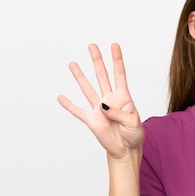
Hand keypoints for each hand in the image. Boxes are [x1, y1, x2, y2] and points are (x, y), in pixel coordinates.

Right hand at [57, 43, 143, 159]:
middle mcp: (109, 99)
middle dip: (97, 61)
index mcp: (123, 97)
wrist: (126, 150)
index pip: (119, 75)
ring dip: (80, 77)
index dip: (117, 60)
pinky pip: (78, 111)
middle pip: (102, 76)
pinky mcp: (91, 120)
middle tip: (92, 46)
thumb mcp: (133, 122)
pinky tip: (61, 97)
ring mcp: (99, 109)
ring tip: (72, 64)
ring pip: (88, 89)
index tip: (114, 45)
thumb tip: (103, 106)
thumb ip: (119, 113)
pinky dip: (69, 105)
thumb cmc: (134, 134)